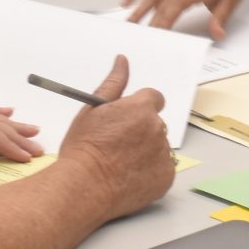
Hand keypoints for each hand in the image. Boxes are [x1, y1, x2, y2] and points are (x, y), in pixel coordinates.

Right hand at [59, 56, 176, 216]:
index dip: (139, 109)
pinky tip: (129, 176)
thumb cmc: (83, 149)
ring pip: (158, 147)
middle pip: (155, 124)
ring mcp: (163, 155)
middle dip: (141, 131)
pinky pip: (162, 169)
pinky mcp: (166, 177)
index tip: (127, 120)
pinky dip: (150, 172)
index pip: (153, 98)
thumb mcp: (92, 109)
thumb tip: (122, 61)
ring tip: (120, 164)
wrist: (83, 187)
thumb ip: (113, 84)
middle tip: (117, 145)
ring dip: (146, 151)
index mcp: (141, 109)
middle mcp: (157, 129)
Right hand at [121, 0, 248, 37]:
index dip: (162, 25)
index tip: (155, 38)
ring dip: (137, 9)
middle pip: (158, 7)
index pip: (172, 11)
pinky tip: (125, 1)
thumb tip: (217, 34)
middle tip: (137, 39)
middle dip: (147, 24)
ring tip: (127, 24)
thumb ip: (220, 18)